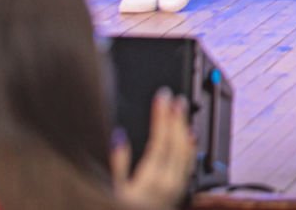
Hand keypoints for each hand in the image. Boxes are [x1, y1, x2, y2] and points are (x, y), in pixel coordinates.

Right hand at [111, 88, 194, 209]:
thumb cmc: (112, 209)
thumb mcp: (106, 191)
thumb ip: (114, 165)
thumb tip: (119, 135)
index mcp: (149, 183)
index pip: (161, 141)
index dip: (163, 117)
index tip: (163, 96)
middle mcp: (166, 187)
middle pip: (177, 146)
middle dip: (177, 120)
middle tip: (176, 99)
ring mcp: (173, 193)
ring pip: (185, 157)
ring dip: (184, 133)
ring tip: (183, 115)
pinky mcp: (174, 199)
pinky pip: (187, 170)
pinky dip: (189, 152)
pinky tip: (189, 142)